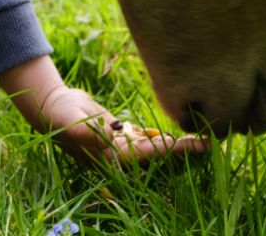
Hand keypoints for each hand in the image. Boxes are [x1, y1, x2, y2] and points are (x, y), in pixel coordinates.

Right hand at [0, 55, 203, 166]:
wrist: (51, 107)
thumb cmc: (59, 115)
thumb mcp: (69, 121)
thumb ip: (86, 131)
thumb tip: (108, 135)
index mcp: (113, 157)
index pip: (152, 155)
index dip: (177, 150)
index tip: (200, 144)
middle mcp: (122, 156)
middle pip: (161, 156)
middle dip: (186, 151)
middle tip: (214, 141)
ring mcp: (123, 146)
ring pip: (158, 147)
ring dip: (180, 145)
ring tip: (206, 137)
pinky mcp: (123, 135)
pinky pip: (149, 138)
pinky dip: (167, 137)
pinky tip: (186, 132)